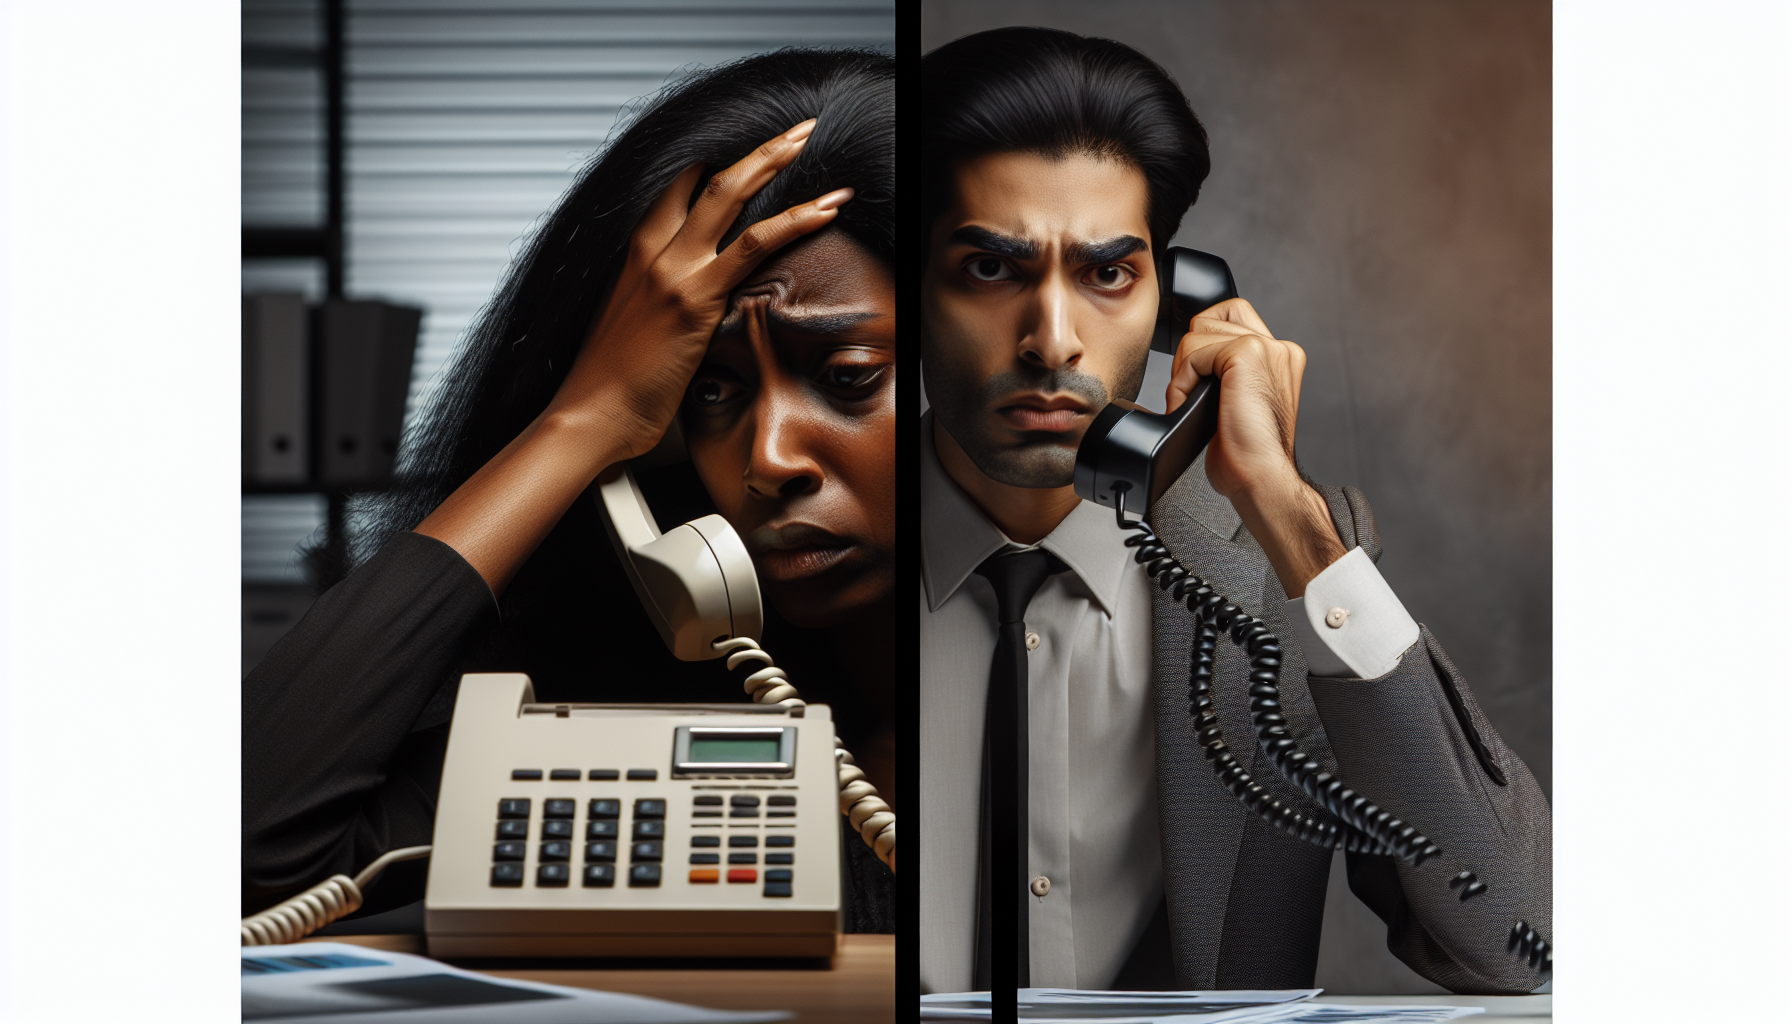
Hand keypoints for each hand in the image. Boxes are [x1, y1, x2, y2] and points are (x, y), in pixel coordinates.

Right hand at [546, 118, 854, 460]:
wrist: (590, 415)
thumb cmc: (608, 382)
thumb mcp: (630, 323)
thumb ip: (659, 296)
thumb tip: (686, 298)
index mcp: (634, 252)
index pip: (677, 187)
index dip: (716, 164)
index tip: (754, 154)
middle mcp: (650, 249)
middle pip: (706, 176)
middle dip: (757, 147)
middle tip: (795, 131)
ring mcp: (673, 269)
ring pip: (730, 193)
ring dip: (775, 159)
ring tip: (809, 140)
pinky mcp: (696, 297)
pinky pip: (754, 245)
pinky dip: (795, 221)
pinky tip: (825, 209)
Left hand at [1165, 298, 1343, 595]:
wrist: (1262, 477)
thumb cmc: (1248, 455)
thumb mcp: (1238, 403)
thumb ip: (1225, 373)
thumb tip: (1191, 365)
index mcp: (1279, 356)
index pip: (1232, 315)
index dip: (1204, 342)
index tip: (1196, 380)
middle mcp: (1278, 347)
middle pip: (1210, 318)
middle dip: (1191, 357)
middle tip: (1193, 395)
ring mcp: (1266, 347)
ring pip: (1198, 332)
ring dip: (1184, 370)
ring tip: (1194, 403)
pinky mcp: (1247, 353)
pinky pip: (1194, 350)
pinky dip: (1182, 379)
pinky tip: (1190, 405)